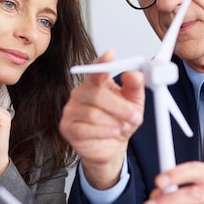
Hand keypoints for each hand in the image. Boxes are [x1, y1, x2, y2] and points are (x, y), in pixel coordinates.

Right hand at [59, 51, 144, 188]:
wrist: (110, 147)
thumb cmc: (118, 122)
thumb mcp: (134, 103)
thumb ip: (135, 86)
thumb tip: (134, 74)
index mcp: (96, 83)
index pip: (96, 69)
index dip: (102, 63)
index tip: (110, 56)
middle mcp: (80, 93)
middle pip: (97, 95)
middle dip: (120, 107)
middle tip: (134, 116)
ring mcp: (71, 110)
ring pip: (92, 113)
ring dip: (113, 122)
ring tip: (123, 127)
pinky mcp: (67, 127)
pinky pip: (84, 129)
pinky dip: (103, 131)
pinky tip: (113, 132)